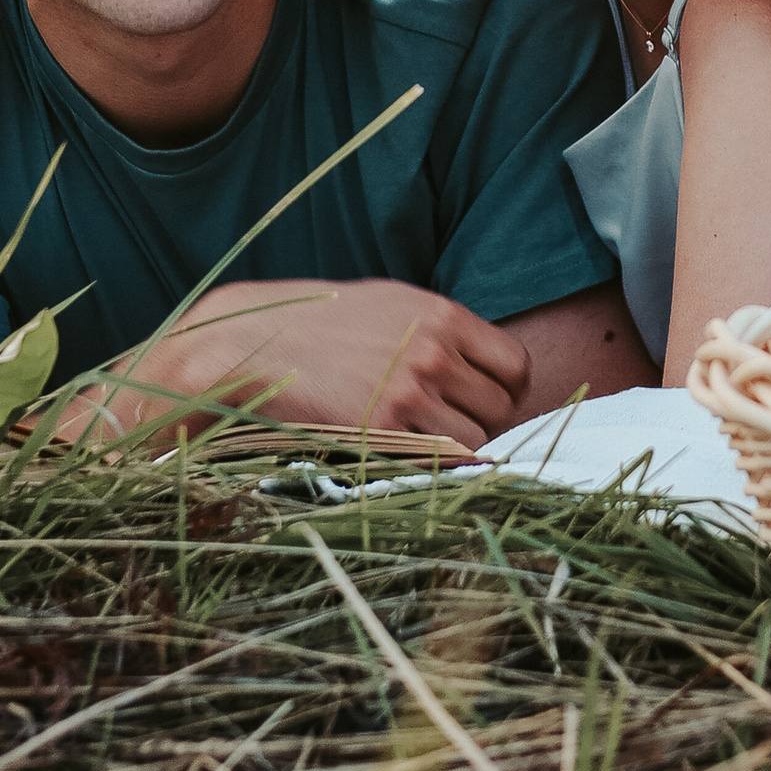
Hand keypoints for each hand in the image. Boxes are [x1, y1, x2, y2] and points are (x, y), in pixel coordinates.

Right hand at [69, 277, 532, 452]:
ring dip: (454, 449)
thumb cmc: (323, 324)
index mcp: (443, 314)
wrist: (254, 345)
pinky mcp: (382, 431)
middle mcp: (434, 352)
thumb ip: (443, 331)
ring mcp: (410, 393)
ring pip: (473, 442)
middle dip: (481, 422)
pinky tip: (400, 453)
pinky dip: (429, 466)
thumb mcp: (391, 304)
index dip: (505, 391)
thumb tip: (487, 369)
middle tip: (445, 425)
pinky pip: (437, 463)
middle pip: (499, 409)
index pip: (515, 367)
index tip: (485, 402)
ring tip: (416, 439)